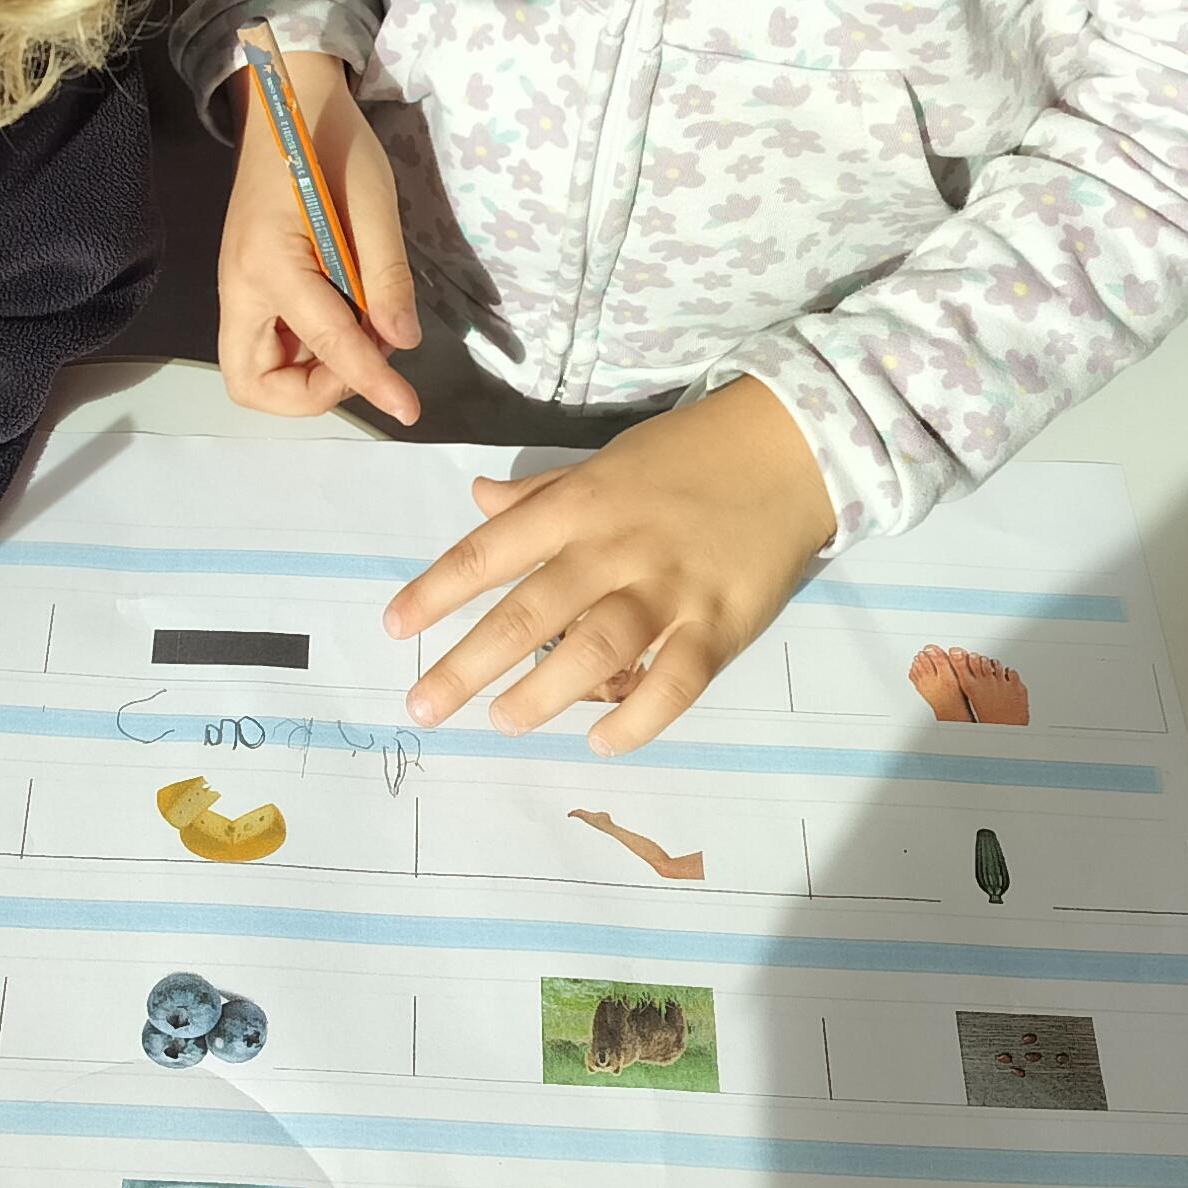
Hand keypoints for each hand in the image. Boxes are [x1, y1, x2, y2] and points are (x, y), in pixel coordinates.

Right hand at [218, 47, 422, 426]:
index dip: (371, 381)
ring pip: (258, 371)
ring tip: (363, 334)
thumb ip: (386, 276)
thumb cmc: (331, 142)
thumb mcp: (373, 203)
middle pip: (253, 384)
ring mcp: (241, 287)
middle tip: (363, 361)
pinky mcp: (251, 284)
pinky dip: (308, 351)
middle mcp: (241, 286)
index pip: (326, 344)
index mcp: (269, 263)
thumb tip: (403, 342)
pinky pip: (271, 343)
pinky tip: (348, 318)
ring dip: (310, 374)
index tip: (409, 409)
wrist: (288, 103)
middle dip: (309, 395)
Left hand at [387, 379, 835, 753]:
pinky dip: (637, 718)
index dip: (436, 591)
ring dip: (543, 692)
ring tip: (503, 722)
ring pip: (595, 648)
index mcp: (579, 505)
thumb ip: (541, 494)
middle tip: (424, 706)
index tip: (393, 628)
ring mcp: (670, 588)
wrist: (793, 447)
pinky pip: (674, 681)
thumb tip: (478, 500)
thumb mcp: (605, 462)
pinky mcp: (722, 623)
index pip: (490, 552)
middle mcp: (615, 548)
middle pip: (530, 611)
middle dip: (468, 662)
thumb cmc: (688, 458)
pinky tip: (602, 741)